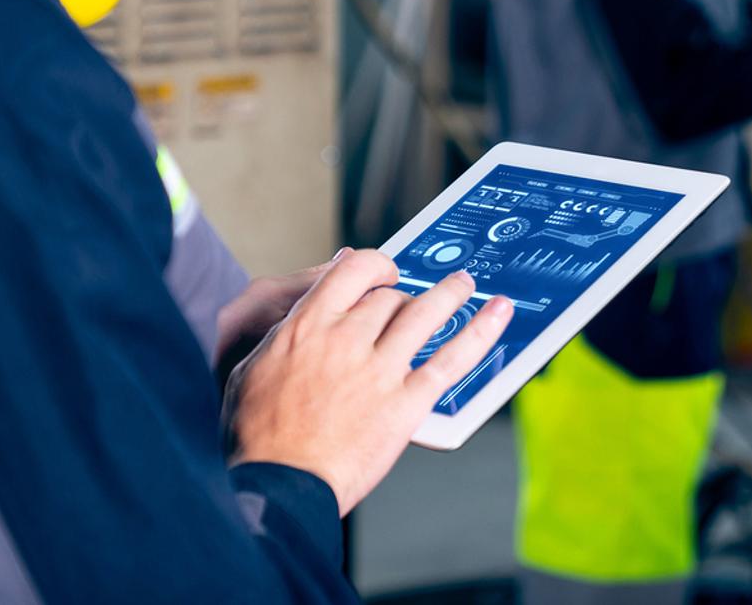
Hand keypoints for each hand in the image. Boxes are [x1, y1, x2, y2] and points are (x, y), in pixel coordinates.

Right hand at [225, 248, 512, 514]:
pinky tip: (499, 314)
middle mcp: (346, 340)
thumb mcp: (252, 367)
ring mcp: (379, 370)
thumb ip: (286, 329)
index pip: (352, 271)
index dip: (375, 265)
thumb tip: (309, 300)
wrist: (276, 486)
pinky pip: (452, 359)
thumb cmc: (256, 436)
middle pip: (389, 298)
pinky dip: (481, 332)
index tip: (385, 271)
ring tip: (464, 284)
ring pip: (425, 314)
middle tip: (416, 300)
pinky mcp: (406, 403)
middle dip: (404, 297)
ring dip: (451, 293)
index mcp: (306, 327)